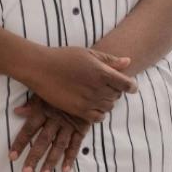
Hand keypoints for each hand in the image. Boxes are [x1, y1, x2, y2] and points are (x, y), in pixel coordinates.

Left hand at [8, 96, 90, 171]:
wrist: (86, 83)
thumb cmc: (60, 88)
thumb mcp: (44, 93)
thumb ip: (31, 105)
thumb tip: (16, 111)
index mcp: (43, 110)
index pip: (29, 129)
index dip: (20, 143)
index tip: (11, 157)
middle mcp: (55, 120)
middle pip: (43, 141)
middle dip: (34, 157)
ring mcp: (69, 125)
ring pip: (58, 146)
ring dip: (51, 162)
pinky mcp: (81, 128)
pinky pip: (75, 145)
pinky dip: (70, 158)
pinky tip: (65, 171)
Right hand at [20, 46, 134, 120]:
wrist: (40, 68)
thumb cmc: (63, 57)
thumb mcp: (88, 54)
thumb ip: (109, 60)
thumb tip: (128, 62)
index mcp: (102, 72)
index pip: (127, 84)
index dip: (131, 86)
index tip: (130, 87)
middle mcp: (98, 88)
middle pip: (117, 96)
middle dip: (115, 91)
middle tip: (106, 87)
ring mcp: (89, 101)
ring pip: (109, 107)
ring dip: (107, 102)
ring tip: (97, 95)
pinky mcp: (78, 110)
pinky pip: (98, 117)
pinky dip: (99, 113)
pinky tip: (92, 106)